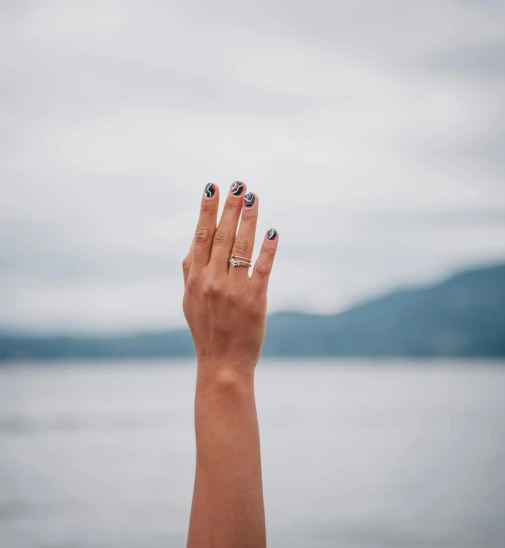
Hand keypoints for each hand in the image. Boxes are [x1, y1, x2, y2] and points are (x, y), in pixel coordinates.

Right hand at [182, 181, 277, 374]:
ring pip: (241, 246)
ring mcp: (233, 290)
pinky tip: (273, 231)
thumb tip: (193, 242)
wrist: (222, 363)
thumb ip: (190, 270)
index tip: (213, 187)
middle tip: (239, 183)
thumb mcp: (188, 299)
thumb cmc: (206, 329)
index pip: (201, 236)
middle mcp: (211, 281)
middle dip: (231, 206)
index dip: (207, 210)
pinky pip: (262, 268)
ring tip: (253, 197)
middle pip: (222, 235)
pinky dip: (267, 248)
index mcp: (194, 278)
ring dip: (249, 219)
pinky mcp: (254, 300)